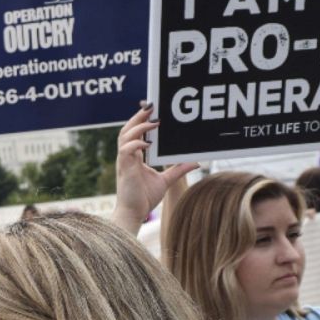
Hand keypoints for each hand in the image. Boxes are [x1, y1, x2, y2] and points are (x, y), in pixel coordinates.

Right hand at [114, 104, 196, 222]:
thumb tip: (195, 162)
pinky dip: (137, 143)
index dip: (140, 120)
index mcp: (133, 156)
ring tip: (153, 119)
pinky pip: (126, 150)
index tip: (152, 110)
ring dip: (138, 125)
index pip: (135, 132)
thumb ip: (178, 169)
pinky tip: (148, 142)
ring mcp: (124, 161)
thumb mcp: (165, 181)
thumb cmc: (144, 198)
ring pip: (125, 135)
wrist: (134, 213)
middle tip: (151, 106)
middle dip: (138, 116)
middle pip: (127, 129)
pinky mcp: (124, 168)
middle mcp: (127, 156)